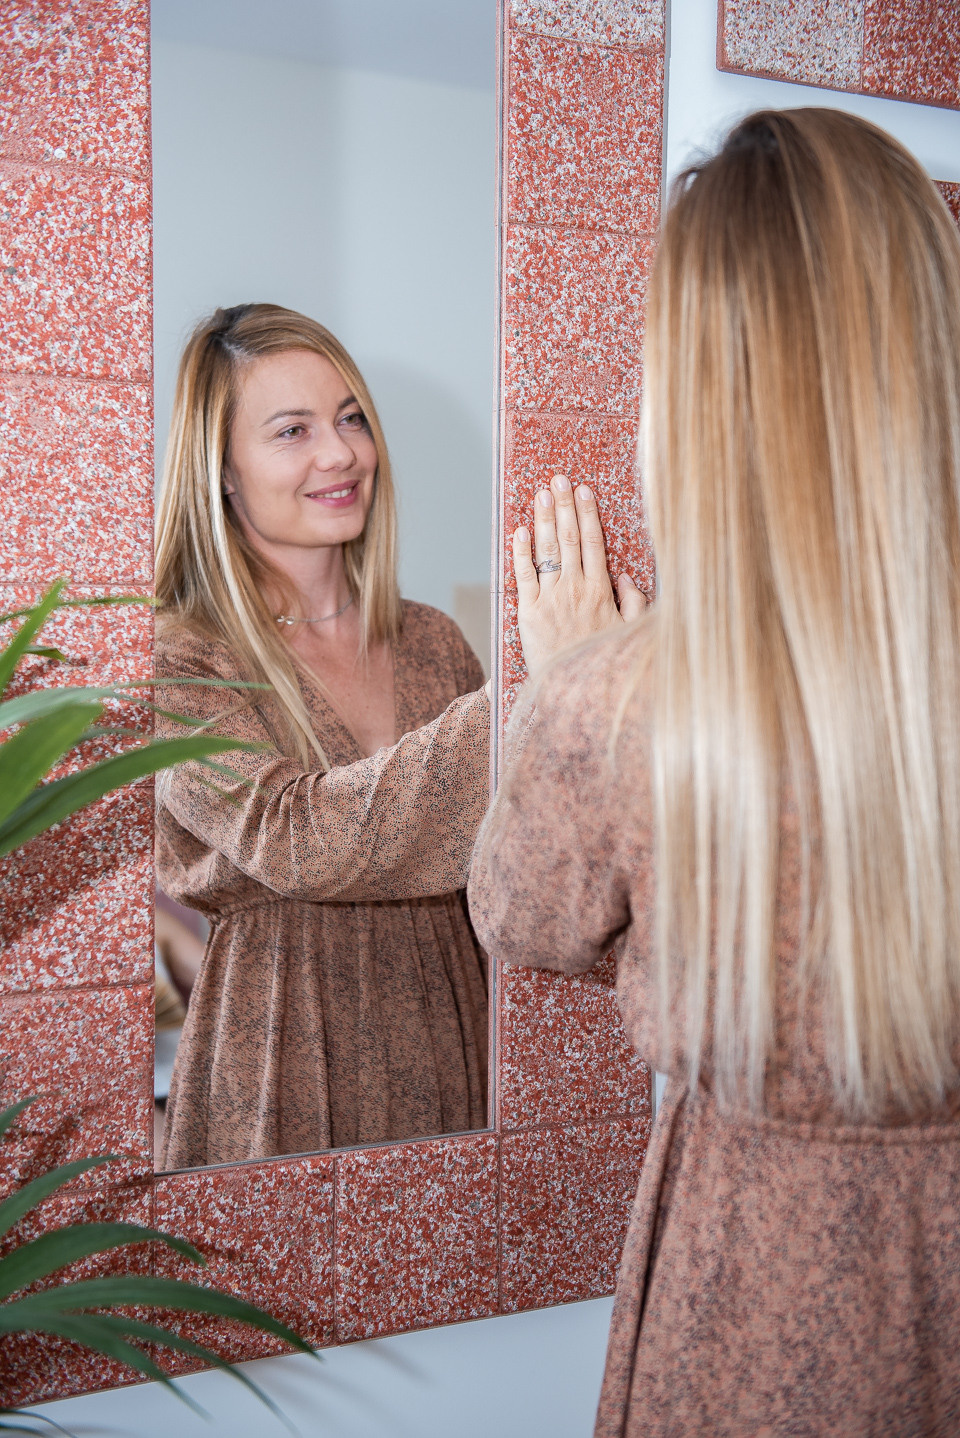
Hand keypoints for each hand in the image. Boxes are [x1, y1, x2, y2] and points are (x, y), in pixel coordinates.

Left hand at [512, 475, 647, 682]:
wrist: (574, 692)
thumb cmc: (602, 662)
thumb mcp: (630, 634)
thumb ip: (634, 603)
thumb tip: (628, 577)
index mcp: (601, 591)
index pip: (593, 543)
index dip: (587, 514)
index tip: (583, 491)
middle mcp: (575, 589)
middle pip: (569, 538)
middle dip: (563, 506)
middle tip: (558, 480)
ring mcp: (550, 599)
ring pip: (547, 550)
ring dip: (544, 519)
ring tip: (541, 494)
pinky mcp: (528, 612)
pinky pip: (523, 575)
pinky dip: (520, 551)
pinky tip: (520, 530)